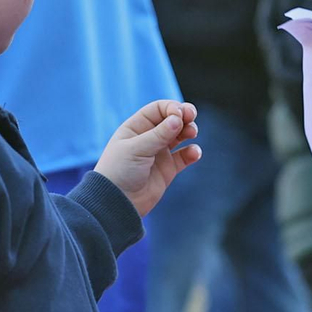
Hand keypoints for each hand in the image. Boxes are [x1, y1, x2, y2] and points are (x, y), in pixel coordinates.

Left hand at [93, 100, 201, 217]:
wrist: (117, 203)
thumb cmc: (119, 172)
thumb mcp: (136, 149)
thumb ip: (158, 134)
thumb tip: (178, 118)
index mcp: (136, 127)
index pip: (158, 109)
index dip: (171, 108)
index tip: (180, 114)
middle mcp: (149, 138)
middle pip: (172, 119)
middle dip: (184, 116)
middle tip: (191, 118)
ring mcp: (159, 153)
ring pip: (180, 135)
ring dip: (189, 130)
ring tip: (192, 133)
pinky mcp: (168, 169)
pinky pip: (185, 156)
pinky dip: (192, 152)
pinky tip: (194, 153)